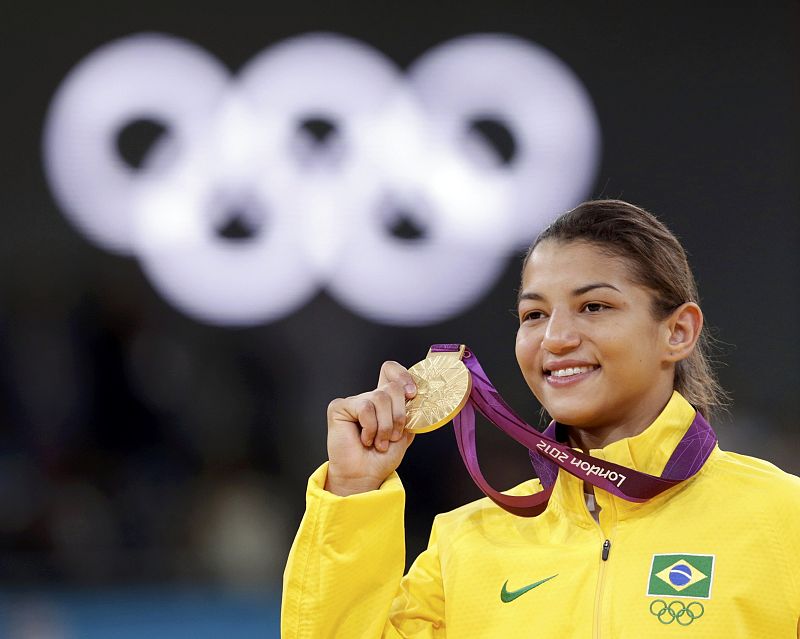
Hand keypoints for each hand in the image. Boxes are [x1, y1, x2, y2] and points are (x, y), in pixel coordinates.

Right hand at [325, 361, 416, 495]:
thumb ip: (411, 414)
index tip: (412, 394)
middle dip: (399, 416)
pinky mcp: (340, 407)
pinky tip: (365, 439)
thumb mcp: (405, 434)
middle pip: (392, 387)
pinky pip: (365, 408)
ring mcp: (355, 401)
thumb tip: (416, 398)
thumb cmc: (381, 458)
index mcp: (386, 401)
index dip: (403, 376)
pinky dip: (370, 427)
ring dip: (385, 427)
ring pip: (380, 398)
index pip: (390, 370)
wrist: (365, 476)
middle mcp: (370, 397)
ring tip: (379, 442)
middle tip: (393, 436)